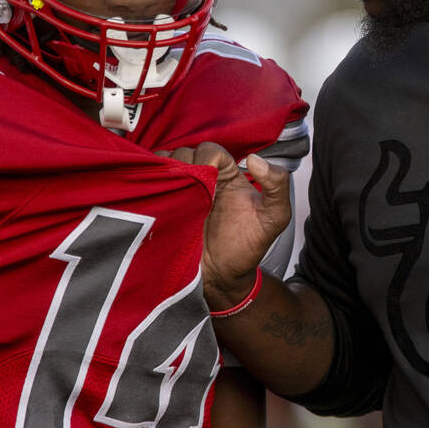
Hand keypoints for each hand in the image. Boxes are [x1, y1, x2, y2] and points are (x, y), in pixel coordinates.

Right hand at [163, 143, 290, 309]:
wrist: (222, 277)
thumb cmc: (248, 247)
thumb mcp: (275, 217)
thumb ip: (277, 186)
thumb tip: (255, 159)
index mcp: (227, 175)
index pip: (211, 150)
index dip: (207, 157)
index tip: (208, 176)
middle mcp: (203, 179)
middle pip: (184, 153)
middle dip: (184, 164)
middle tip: (189, 186)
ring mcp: (182, 192)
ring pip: (165, 165)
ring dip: (167, 173)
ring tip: (175, 193)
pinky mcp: (163, 206)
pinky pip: (150, 184)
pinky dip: (151, 182)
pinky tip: (160, 196)